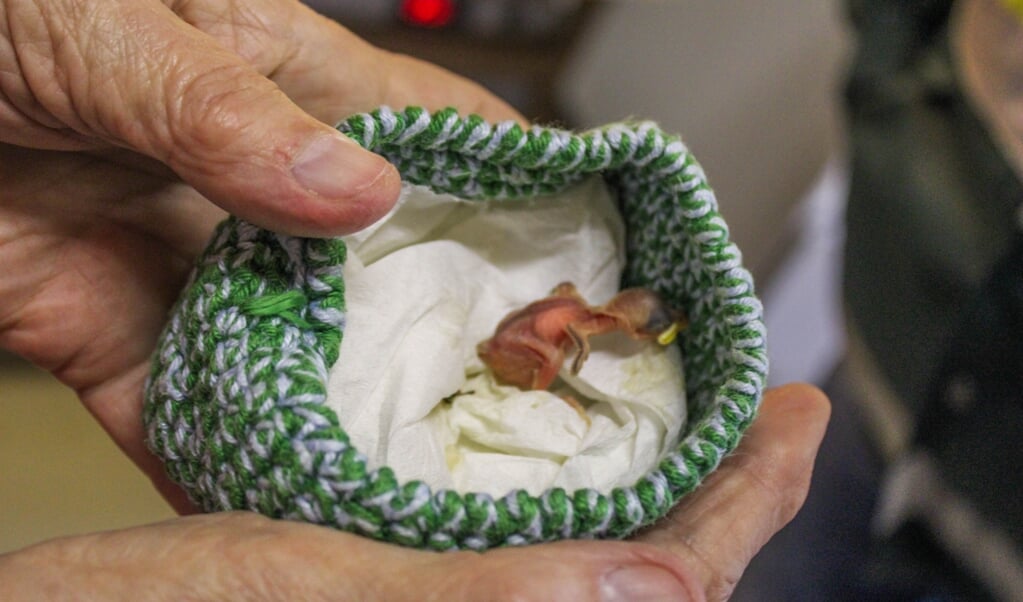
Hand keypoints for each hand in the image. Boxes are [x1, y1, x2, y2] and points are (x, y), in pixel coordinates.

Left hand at [0, 0, 519, 509]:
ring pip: (297, 352)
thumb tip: (355, 194)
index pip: (437, 133)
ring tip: (421, 478)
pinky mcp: (110, 330)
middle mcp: (254, 181)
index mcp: (281, 81)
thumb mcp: (106, 24)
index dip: (521, 186)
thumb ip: (227, 112)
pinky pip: (182, 411)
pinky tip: (278, 516)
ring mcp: (190, 262)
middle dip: (451, 329)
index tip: (590, 256)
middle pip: (384, 266)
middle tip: (519, 402)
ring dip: (348, 414)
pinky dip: (222, 465)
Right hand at [0, 384, 830, 600]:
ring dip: (647, 478)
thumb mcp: (301, 594)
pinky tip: (571, 437)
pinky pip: (511, 547)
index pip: (667, 590)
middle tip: (764, 401)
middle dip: (716, 485)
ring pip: (586, 558)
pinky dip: (561, 485)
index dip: (749, 505)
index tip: (797, 416)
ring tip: (693, 407)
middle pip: (644, 575)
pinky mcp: (393, 587)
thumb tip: (670, 591)